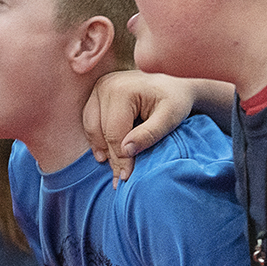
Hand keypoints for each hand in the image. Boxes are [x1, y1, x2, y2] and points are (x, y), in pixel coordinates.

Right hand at [81, 71, 196, 183]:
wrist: (175, 88)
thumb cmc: (176, 102)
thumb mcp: (170, 118)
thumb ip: (150, 134)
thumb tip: (126, 150)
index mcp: (122, 89)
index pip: (115, 132)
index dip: (120, 158)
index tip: (126, 178)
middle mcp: (106, 85)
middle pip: (101, 131)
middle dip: (111, 157)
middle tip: (119, 180)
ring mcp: (99, 88)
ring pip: (91, 126)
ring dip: (101, 149)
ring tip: (113, 167)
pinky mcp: (97, 94)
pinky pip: (90, 121)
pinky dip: (97, 138)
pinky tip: (106, 153)